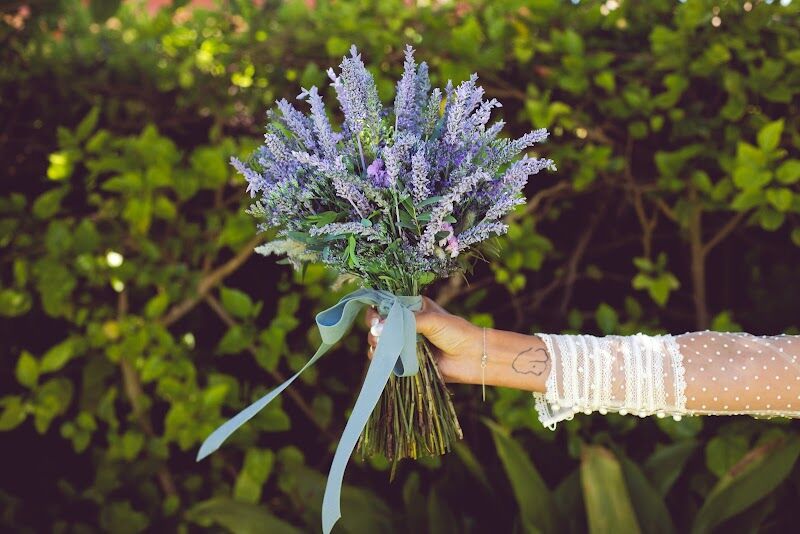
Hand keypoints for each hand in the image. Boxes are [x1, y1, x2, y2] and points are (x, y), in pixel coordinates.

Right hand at [364, 297, 482, 382]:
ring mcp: (406, 343)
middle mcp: (407, 324)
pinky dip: (382, 359)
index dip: (377, 310)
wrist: (473, 357)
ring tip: (381, 346)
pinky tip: (383, 358)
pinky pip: (389, 360)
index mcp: (413, 308)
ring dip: (377, 344)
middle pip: (380, 324)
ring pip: (381, 342)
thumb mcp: (431, 320)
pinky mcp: (407, 361)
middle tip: (377, 334)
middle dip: (374, 328)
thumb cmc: (456, 332)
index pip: (387, 305)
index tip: (374, 317)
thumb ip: (406, 321)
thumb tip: (379, 328)